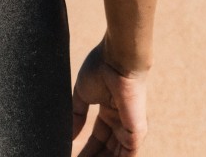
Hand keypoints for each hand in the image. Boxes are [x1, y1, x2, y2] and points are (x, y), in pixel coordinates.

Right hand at [72, 40, 148, 154]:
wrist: (117, 59)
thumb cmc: (101, 68)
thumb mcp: (82, 93)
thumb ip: (77, 113)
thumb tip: (70, 134)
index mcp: (110, 111)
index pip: (98, 138)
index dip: (87, 150)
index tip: (72, 156)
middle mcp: (121, 123)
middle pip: (107, 150)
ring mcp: (129, 129)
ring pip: (116, 155)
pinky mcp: (136, 134)